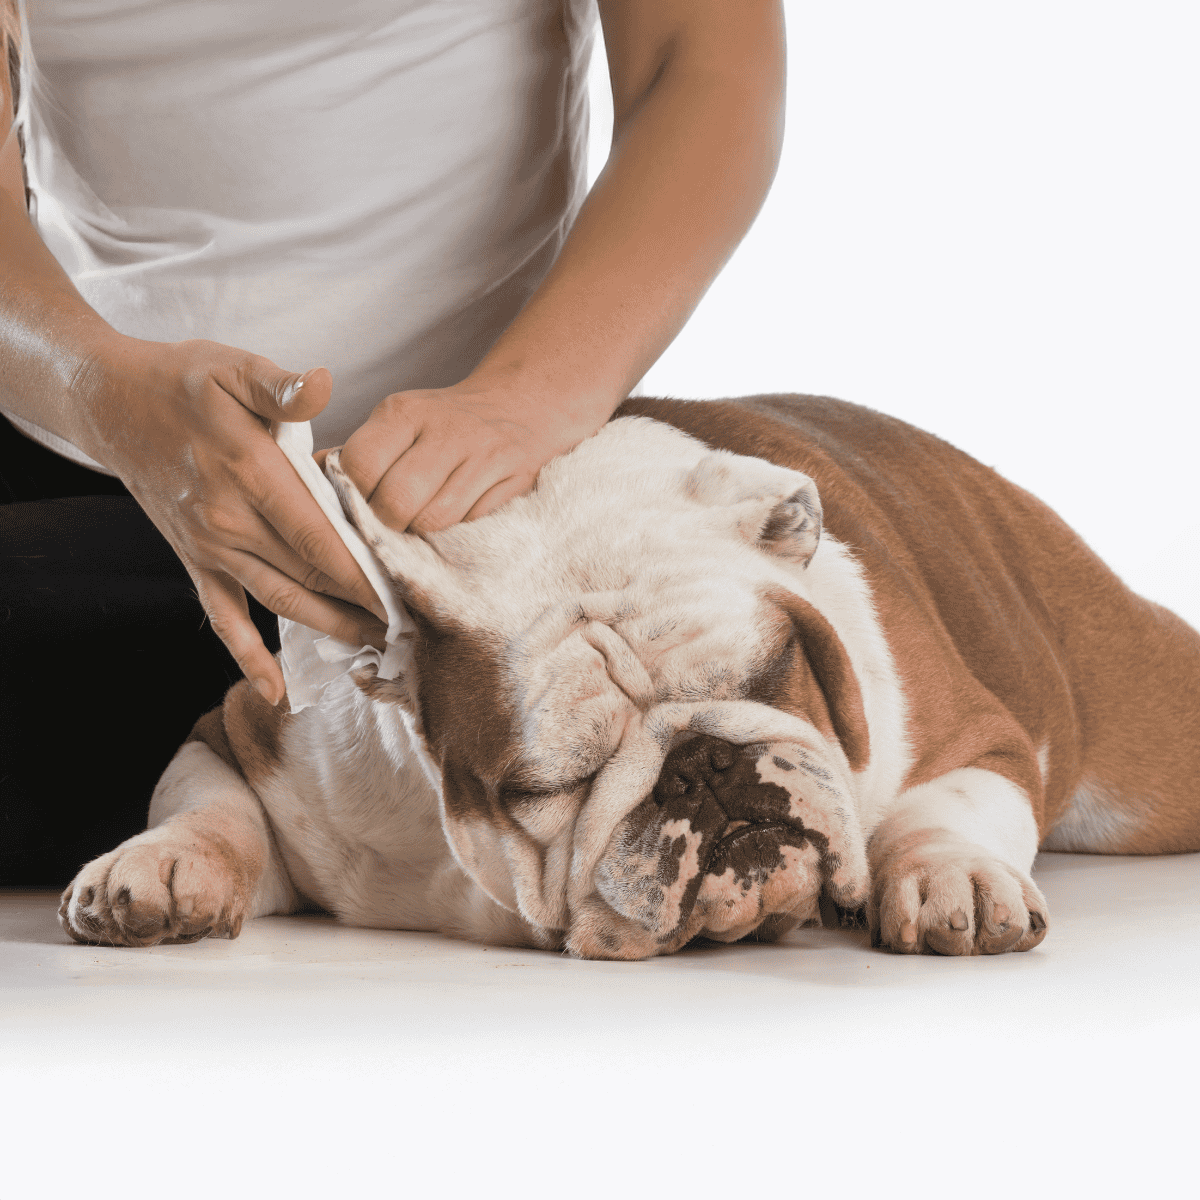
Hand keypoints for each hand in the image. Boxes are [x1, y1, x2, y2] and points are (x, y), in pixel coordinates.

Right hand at [74, 335, 388, 704]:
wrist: (112, 403)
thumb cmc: (184, 381)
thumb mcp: (235, 368)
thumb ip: (281, 387)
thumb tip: (321, 384)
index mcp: (249, 474)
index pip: (320, 537)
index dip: (365, 572)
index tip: (408, 594)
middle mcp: (229, 521)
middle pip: (309, 577)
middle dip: (363, 606)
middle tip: (413, 627)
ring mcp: (210, 547)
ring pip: (279, 601)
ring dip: (329, 629)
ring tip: (377, 647)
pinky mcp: (195, 560)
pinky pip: (222, 617)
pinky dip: (248, 657)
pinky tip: (276, 691)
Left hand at [337, 379, 602, 534]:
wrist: (522, 406)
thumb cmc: (444, 425)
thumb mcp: (397, 423)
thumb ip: (354, 454)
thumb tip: (302, 484)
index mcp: (404, 412)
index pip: (360, 467)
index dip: (352, 499)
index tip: (357, 510)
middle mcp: (444, 429)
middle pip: (395, 502)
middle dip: (386, 525)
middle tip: (388, 528)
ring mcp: (483, 455)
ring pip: (433, 521)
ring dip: (420, 534)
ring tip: (418, 527)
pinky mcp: (514, 480)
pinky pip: (470, 525)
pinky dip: (455, 533)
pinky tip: (452, 523)